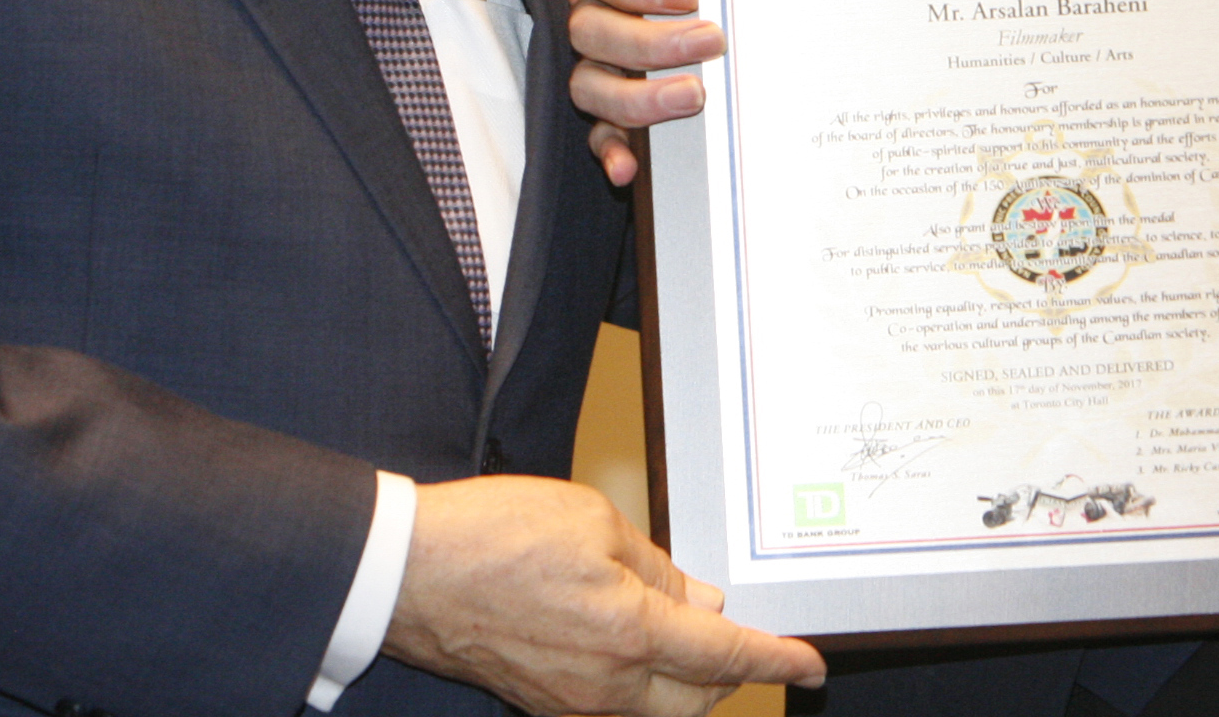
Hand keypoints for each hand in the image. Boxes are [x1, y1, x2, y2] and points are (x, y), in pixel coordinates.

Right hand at [384, 474, 824, 715]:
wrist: (408, 574)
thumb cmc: (491, 536)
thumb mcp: (591, 521)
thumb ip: (656, 568)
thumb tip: (698, 603)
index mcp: (628, 633)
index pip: (725, 655)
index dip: (777, 659)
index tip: (810, 665)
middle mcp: (607, 684)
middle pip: (700, 699)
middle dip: (732, 673)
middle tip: (748, 638)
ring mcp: (574, 702)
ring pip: (660, 709)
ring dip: (688, 682)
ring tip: (690, 636)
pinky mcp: (546, 703)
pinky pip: (618, 706)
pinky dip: (644, 683)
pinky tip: (635, 644)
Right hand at [562, 0, 720, 187]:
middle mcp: (589, 14)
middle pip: (589, 32)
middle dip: (653, 43)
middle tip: (710, 42)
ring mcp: (593, 62)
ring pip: (588, 85)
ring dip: (640, 96)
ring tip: (694, 94)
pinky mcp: (606, 107)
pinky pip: (596, 133)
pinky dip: (611, 151)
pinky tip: (629, 166)